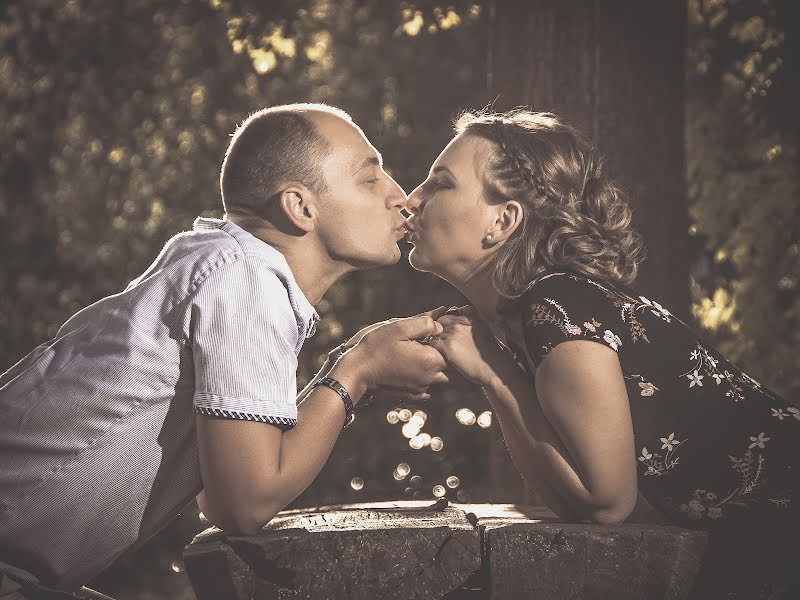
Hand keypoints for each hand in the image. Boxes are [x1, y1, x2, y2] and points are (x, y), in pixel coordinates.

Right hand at [334, 314, 448, 399]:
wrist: (356, 373)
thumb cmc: (375, 348)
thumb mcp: (398, 328)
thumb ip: (424, 323)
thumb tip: (439, 325)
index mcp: (430, 360)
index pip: (449, 348)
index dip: (442, 337)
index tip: (430, 331)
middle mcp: (429, 377)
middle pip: (446, 364)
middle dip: (439, 352)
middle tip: (421, 341)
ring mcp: (419, 388)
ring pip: (436, 375)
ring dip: (430, 365)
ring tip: (412, 353)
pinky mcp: (410, 395)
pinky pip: (425, 386)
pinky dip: (421, 376)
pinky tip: (408, 367)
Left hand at [428, 309, 507, 386]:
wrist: (494, 369)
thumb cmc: (492, 353)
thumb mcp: (486, 328)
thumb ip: (473, 318)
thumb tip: (463, 310)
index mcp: (470, 318)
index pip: (450, 314)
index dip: (447, 324)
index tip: (450, 332)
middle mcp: (460, 323)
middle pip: (441, 323)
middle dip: (441, 331)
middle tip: (445, 342)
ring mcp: (452, 334)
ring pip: (436, 334)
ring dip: (438, 340)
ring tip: (446, 350)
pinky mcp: (447, 347)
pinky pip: (434, 344)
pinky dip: (436, 349)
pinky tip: (443, 355)